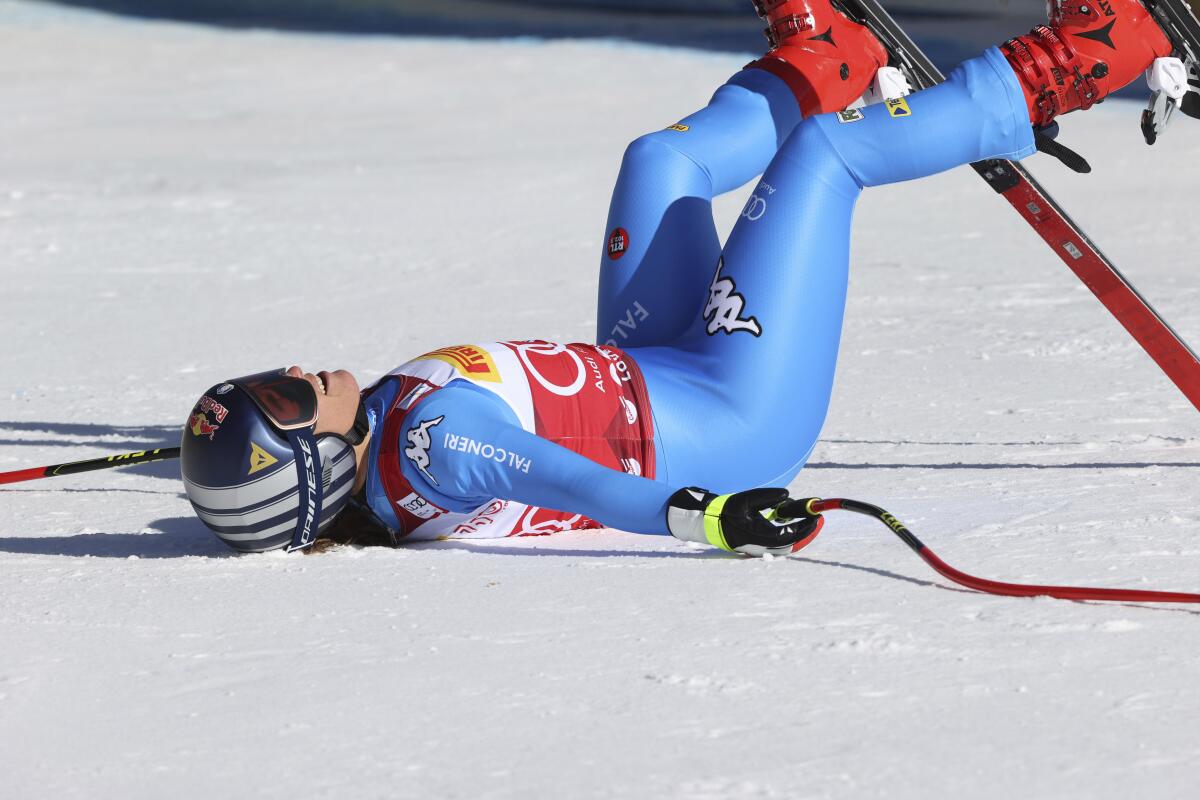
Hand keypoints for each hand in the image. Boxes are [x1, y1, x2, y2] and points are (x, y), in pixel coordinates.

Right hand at [666, 487, 822, 556]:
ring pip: (787, 547)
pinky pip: (780, 547)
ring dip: (800, 535)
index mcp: (759, 535)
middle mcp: (761, 546)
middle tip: (817, 520)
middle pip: (792, 545)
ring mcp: (760, 550)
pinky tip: (792, 525)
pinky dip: (790, 537)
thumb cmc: (726, 511)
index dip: (805, 526)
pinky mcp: (758, 548)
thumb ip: (767, 497)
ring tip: (808, 521)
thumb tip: (787, 496)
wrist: (709, 524)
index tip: (815, 515)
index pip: (789, 534)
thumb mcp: (745, 500)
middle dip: (807, 532)